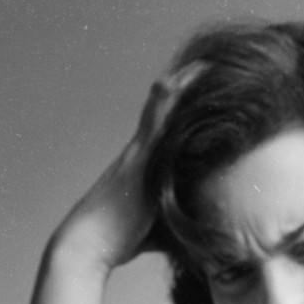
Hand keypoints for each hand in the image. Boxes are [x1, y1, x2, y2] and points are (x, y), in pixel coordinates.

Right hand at [48, 61, 205, 274]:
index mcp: (146, 163)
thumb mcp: (160, 223)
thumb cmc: (122, 239)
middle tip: (214, 62)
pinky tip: (181, 78)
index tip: (210, 87)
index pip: (168, 125)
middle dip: (189, 85)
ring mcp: (139, 151)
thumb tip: (208, 226)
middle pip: (165, 106)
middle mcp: (141, 150)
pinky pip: (155, 120)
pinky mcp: (139, 159)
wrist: (89, 243)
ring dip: (183, 83)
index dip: (187, 105)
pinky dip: (169, 98)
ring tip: (208, 60)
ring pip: (161, 106)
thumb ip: (180, 215)